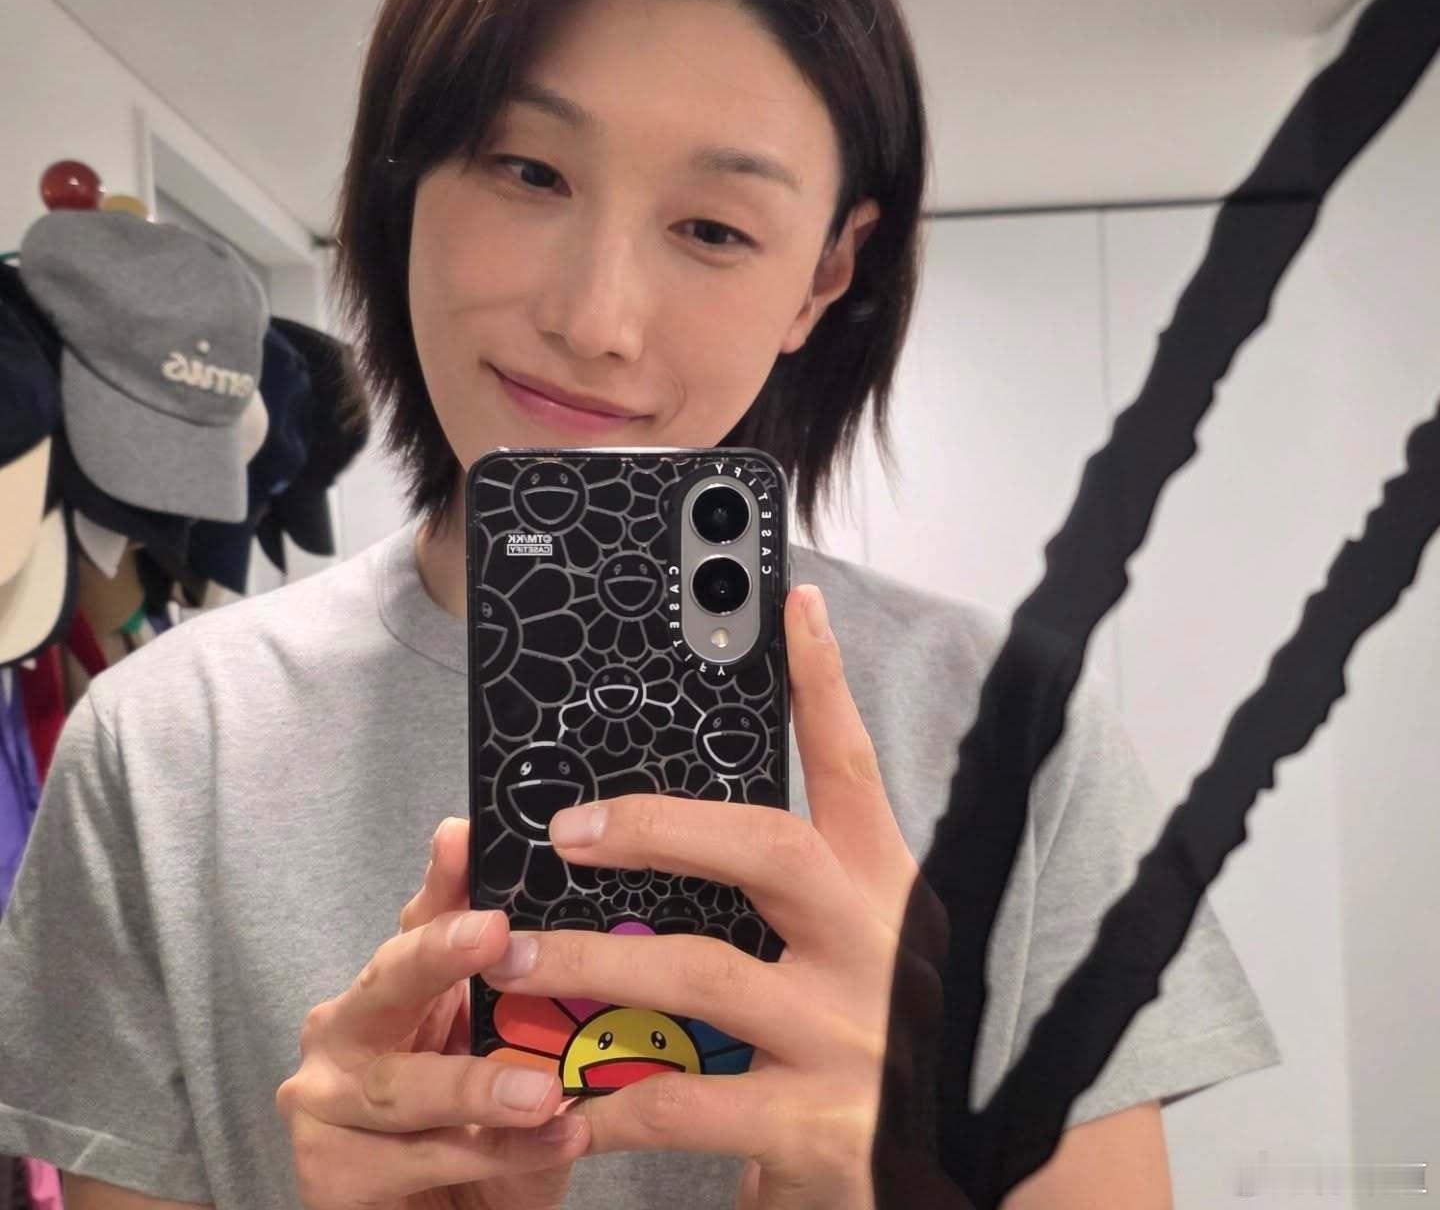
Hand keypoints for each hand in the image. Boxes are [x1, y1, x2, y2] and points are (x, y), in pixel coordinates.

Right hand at [275, 817, 589, 1209]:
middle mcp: (348, 1026)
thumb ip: (534, 1001)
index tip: (466, 832)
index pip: (422, 915)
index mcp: (398, 983)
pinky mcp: (327, 1173)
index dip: (444, 876)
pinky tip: (554, 1143)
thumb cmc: (487, 1133)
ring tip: (546, 1093)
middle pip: (388, 979)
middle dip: (438, 953)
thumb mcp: (519, 1058)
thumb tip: (593, 937)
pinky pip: (419, 1158)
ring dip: (477, 1088)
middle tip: (495, 931)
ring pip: (401, 1086)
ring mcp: (325, 1099)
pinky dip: (493, 1156)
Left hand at [477, 584, 958, 1209]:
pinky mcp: (818, 1124)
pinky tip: (559, 1103)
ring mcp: (849, 1033)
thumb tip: (676, 835)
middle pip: (765, 848)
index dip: (823, 679)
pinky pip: (687, 1102)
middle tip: (567, 829)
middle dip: (656, 826)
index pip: (851, 765)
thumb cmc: (880, 1043)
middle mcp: (874, 944)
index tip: (790, 600)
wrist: (962, 1178)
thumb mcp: (857, 950)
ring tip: (516, 955)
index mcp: (884, 889)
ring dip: (595, 963)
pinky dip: (611, 1101)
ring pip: (704, 973)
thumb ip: (795, 899)